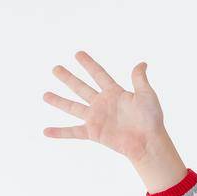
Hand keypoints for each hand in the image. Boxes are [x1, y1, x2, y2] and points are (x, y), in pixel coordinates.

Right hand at [41, 51, 167, 161]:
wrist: (148, 142)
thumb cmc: (151, 119)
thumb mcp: (147, 95)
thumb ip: (139, 79)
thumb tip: (141, 63)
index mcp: (115, 93)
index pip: (99, 74)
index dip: (88, 64)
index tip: (78, 54)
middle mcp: (102, 104)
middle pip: (81, 88)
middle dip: (68, 78)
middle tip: (55, 68)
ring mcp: (96, 118)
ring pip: (73, 107)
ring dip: (58, 101)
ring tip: (45, 95)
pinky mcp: (93, 132)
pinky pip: (73, 132)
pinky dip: (59, 132)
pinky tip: (46, 131)